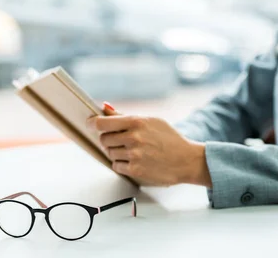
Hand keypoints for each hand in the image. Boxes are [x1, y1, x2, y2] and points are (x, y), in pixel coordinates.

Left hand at [87, 104, 211, 187]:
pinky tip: (135, 160)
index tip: (90, 124)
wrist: (187, 160)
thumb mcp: (152, 121)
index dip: (93, 123)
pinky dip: (122, 164)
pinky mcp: (135, 170)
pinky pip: (116, 166)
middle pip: (104, 139)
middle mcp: (134, 138)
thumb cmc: (171, 139)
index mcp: (137, 122)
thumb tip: (105, 108)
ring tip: (133, 151)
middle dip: (109, 139)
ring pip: (109, 153)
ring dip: (116, 152)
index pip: (103, 122)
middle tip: (120, 140)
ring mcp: (134, 155)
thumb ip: (126, 116)